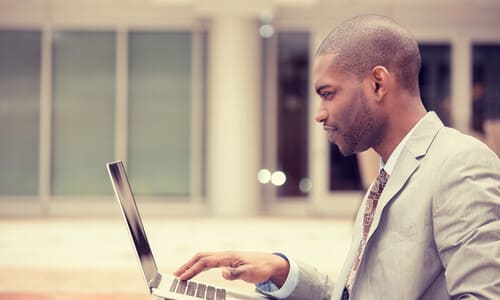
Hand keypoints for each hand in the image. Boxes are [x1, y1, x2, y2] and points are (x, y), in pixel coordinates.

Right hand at [173, 251, 289, 287]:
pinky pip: (209, 262)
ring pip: (204, 258)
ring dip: (192, 265)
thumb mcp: (250, 273)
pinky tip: (196, 272)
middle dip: (187, 265)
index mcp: (228, 256)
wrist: (271, 264)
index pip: (205, 262)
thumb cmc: (261, 268)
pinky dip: (199, 266)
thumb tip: (222, 272)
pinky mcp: (227, 261)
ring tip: (181, 273)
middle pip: (201, 257)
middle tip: (175, 274)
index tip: (182, 277)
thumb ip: (236, 273)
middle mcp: (225, 255)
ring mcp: (225, 257)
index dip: (192, 269)